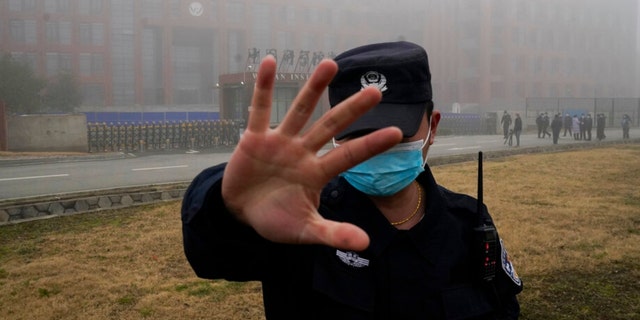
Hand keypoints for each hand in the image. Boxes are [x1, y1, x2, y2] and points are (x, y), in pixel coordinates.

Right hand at [221, 56, 401, 250]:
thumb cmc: (275, 220)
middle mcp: (303, 152)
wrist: (240, 213)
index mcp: (317, 173)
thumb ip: (332, 234)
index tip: (396, 132)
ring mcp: (280, 142)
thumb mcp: (304, 231)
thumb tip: (366, 244)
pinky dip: (262, 86)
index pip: (348, 156)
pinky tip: (268, 62)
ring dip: (314, 88)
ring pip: (299, 111)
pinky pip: (259, 109)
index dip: (370, 145)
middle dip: (352, 110)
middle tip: (376, 91)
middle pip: (331, 126)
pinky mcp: (255, 138)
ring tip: (330, 64)